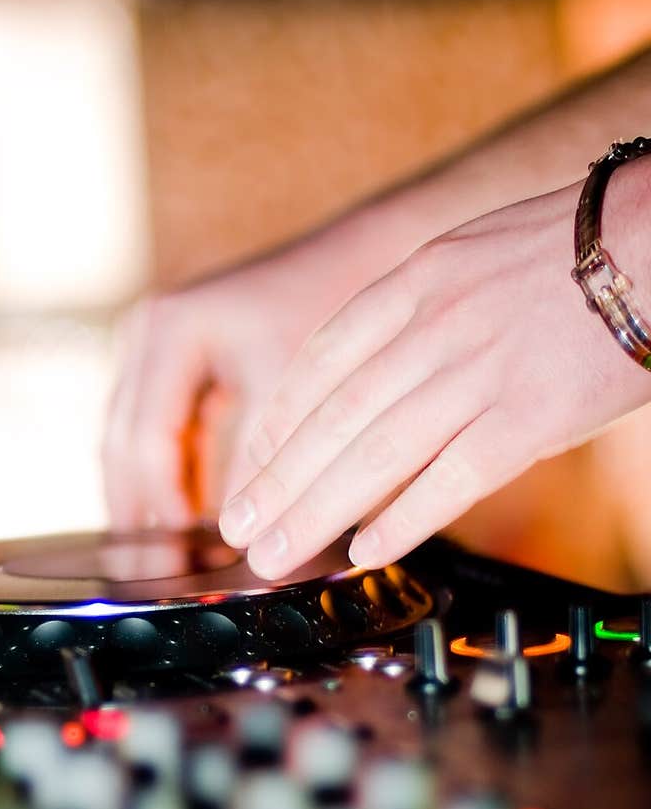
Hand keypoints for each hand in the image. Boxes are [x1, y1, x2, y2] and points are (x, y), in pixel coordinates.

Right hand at [102, 203, 420, 530]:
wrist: (362, 257)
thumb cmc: (336, 313)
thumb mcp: (300, 396)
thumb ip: (266, 467)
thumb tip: (248, 543)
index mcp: (169, 330)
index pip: (145, 442)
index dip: (163, 507)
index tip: (187, 556)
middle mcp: (148, 333)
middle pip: (122, 447)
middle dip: (140, 513)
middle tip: (159, 574)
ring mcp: (153, 346)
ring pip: (131, 445)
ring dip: (149, 501)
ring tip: (170, 561)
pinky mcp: (174, 364)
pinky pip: (156, 434)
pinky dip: (171, 478)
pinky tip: (191, 523)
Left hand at [218, 171, 650, 578]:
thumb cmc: (570, 256)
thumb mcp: (470, 259)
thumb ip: (414, 313)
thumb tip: (363, 382)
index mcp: (416, 281)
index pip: (320, 363)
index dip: (277, 425)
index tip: (248, 468)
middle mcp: (436, 326)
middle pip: (335, 418)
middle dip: (277, 482)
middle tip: (239, 529)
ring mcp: (481, 372)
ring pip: (377, 454)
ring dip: (317, 512)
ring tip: (276, 552)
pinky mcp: (530, 417)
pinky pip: (452, 478)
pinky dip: (404, 518)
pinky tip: (366, 551)